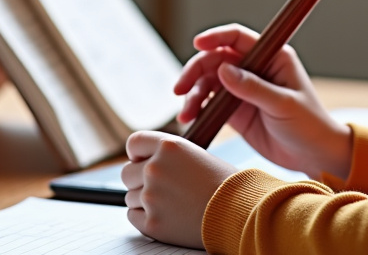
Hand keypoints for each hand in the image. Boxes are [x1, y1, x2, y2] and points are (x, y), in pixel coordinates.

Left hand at [122, 131, 236, 249]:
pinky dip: (146, 218)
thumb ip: (169, 156)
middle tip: (160, 188)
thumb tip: (146, 161)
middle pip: (127, 173)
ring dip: (145, 201)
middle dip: (139, 180)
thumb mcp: (197, 156)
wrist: (240, 213)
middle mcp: (155, 168)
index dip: (137, 154)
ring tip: (172, 204)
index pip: (134, 143)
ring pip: (131, 197)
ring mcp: (151, 197)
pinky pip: (133, 217)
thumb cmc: (226, 186)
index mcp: (169, 146)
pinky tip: (167, 216)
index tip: (142, 160)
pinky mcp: (152, 223)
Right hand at [174, 24, 351, 178]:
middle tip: (180, 90)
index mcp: (272, 57)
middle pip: (215, 59)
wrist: (314, 156)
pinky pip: (209, 103)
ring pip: (208, 82)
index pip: (238, 38)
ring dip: (193, 94)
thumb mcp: (283, 105)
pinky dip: (197, 109)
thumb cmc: (309, 124)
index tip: (198, 44)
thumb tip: (223, 70)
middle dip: (195, 71)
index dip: (216, 37)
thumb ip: (253, 88)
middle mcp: (254, 69)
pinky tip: (191, 119)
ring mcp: (242, 89)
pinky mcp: (235, 110)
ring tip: (186, 114)